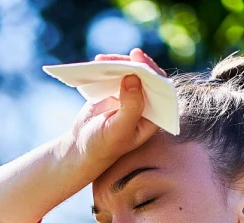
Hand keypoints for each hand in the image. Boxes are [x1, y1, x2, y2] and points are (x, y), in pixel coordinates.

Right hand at [58, 48, 167, 171]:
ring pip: (132, 71)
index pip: (161, 88)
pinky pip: (117, 73)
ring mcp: (132, 95)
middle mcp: (147, 103)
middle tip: (128, 54)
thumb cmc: (103, 145)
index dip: (154, 72)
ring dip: (120, 62)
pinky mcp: (117, 89)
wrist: (82, 148)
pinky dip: (109, 66)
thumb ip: (130, 107)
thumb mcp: (118, 130)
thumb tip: (134, 78)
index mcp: (155, 116)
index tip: (141, 61)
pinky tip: (98, 62)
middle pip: (148, 76)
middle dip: (137, 63)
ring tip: (102, 59)